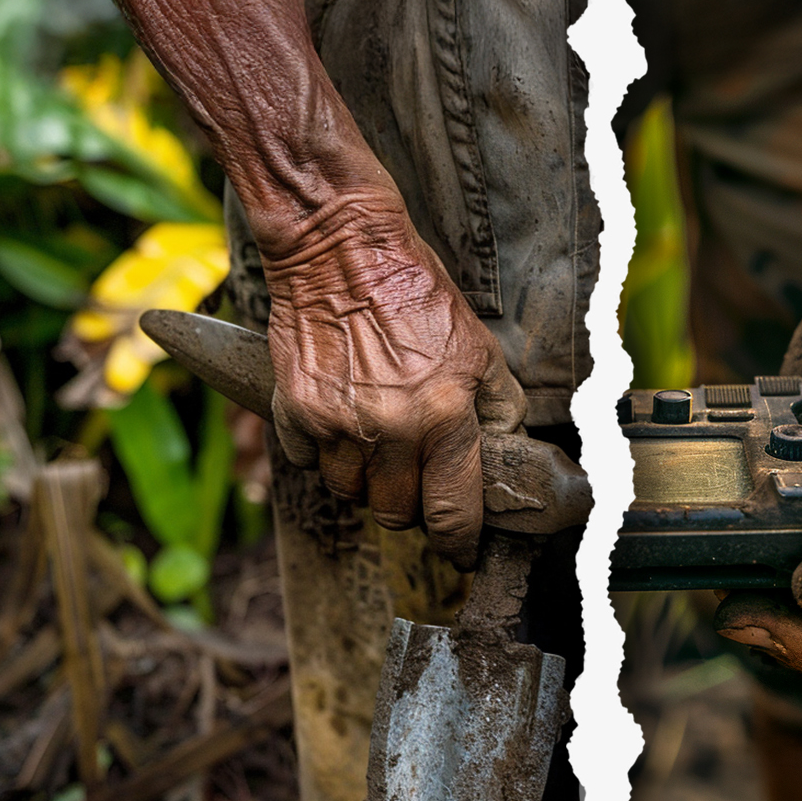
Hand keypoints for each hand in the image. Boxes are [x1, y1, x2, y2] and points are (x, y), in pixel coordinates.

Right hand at [250, 188, 525, 567]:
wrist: (340, 248)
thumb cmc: (415, 292)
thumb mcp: (478, 347)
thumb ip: (496, 406)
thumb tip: (507, 451)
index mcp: (444, 416)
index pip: (453, 512)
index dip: (459, 544)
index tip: (461, 552)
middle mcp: (390, 429)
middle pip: (395, 515)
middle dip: (408, 509)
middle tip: (415, 484)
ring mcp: (338, 423)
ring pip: (349, 493)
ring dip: (365, 480)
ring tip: (376, 442)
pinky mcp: (294, 410)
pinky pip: (309, 461)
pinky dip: (323, 451)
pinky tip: (340, 417)